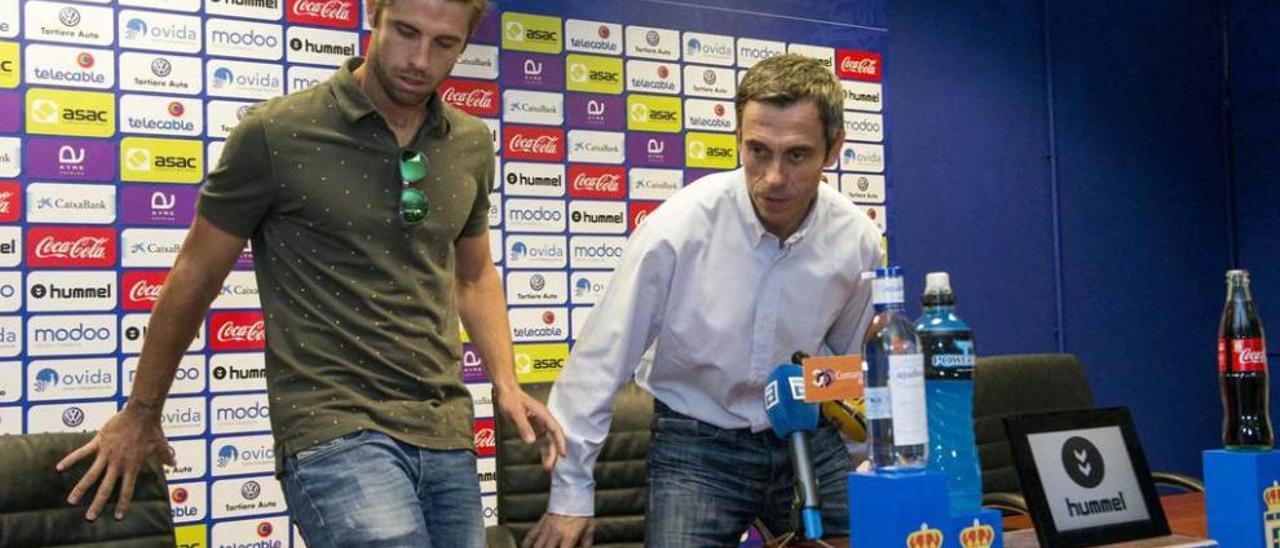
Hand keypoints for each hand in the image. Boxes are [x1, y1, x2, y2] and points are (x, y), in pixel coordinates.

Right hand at [56, 403, 175, 520]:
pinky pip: (82, 453)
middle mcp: (118, 463)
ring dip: (81, 488)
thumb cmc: (152, 429)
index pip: (127, 489)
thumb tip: (174, 464)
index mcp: (133, 466)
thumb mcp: (161, 445)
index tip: (118, 516)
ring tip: (71, 500)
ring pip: (91, 475)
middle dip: (98, 504)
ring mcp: (107, 454)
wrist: (141, 412)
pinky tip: (59, 468)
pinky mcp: (99, 442)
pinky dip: (70, 459)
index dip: (123, 503)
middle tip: (90, 517)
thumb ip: (166, 456)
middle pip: (106, 487)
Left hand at [495, 386, 566, 469]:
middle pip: (553, 438)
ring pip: (548, 441)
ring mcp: (539, 424)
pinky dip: (542, 449)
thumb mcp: (516, 413)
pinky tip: (542, 458)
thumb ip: (524, 427)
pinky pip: (541, 440)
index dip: (560, 442)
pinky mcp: (533, 427)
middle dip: (553, 452)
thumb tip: (531, 440)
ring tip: (547, 466)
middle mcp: (543, 420)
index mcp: (543, 414)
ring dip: (548, 453)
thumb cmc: (511, 398)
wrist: (505, 391)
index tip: (562, 453)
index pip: (556, 430)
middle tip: (550, 466)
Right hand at [523, 512, 593, 547]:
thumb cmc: (582, 511)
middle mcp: (555, 534)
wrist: (572, 494)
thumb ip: (585, 545)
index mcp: (569, 536)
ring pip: (536, 546)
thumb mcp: (589, 529)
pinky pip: (530, 537)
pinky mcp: (540, 524)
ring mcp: (546, 529)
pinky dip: (526, 545)